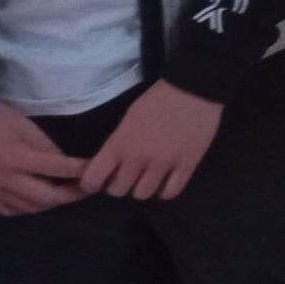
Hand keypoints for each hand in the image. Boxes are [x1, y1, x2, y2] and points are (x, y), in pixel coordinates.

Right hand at [0, 100, 87, 214]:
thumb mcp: (21, 124)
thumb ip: (43, 145)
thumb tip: (63, 162)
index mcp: (18, 158)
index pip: (58, 168)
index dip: (80, 170)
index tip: (96, 169)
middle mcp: (7, 179)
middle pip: (47, 197)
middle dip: (71, 195)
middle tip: (87, 189)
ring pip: (30, 208)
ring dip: (51, 203)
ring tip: (65, 193)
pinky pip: (10, 210)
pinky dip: (28, 208)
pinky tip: (37, 200)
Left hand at [80, 83, 223, 201]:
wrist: (193, 89)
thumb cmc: (157, 99)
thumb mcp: (128, 118)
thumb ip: (118, 143)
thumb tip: (111, 164)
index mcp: (119, 144)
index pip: (92, 180)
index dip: (91, 183)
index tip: (98, 179)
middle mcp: (138, 159)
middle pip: (118, 191)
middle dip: (118, 184)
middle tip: (126, 174)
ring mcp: (164, 164)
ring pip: (143, 195)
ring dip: (142, 187)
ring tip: (148, 176)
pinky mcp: (187, 165)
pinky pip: (170, 192)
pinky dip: (164, 190)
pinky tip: (166, 180)